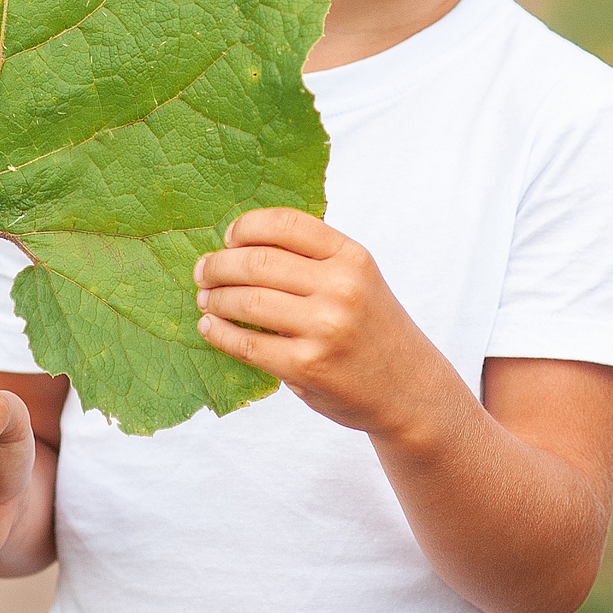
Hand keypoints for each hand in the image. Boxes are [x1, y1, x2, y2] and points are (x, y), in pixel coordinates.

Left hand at [194, 208, 462, 440]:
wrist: (409, 389)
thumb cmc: (372, 328)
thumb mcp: (358, 280)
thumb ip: (314, 261)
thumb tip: (239, 246)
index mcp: (352, 256)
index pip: (286, 223)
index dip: (247, 227)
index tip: (229, 238)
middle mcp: (341, 287)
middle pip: (257, 261)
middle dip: (219, 265)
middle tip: (203, 271)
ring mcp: (324, 328)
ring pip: (247, 301)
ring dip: (214, 299)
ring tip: (205, 300)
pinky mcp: (307, 366)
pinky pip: (248, 343)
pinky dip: (220, 333)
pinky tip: (210, 328)